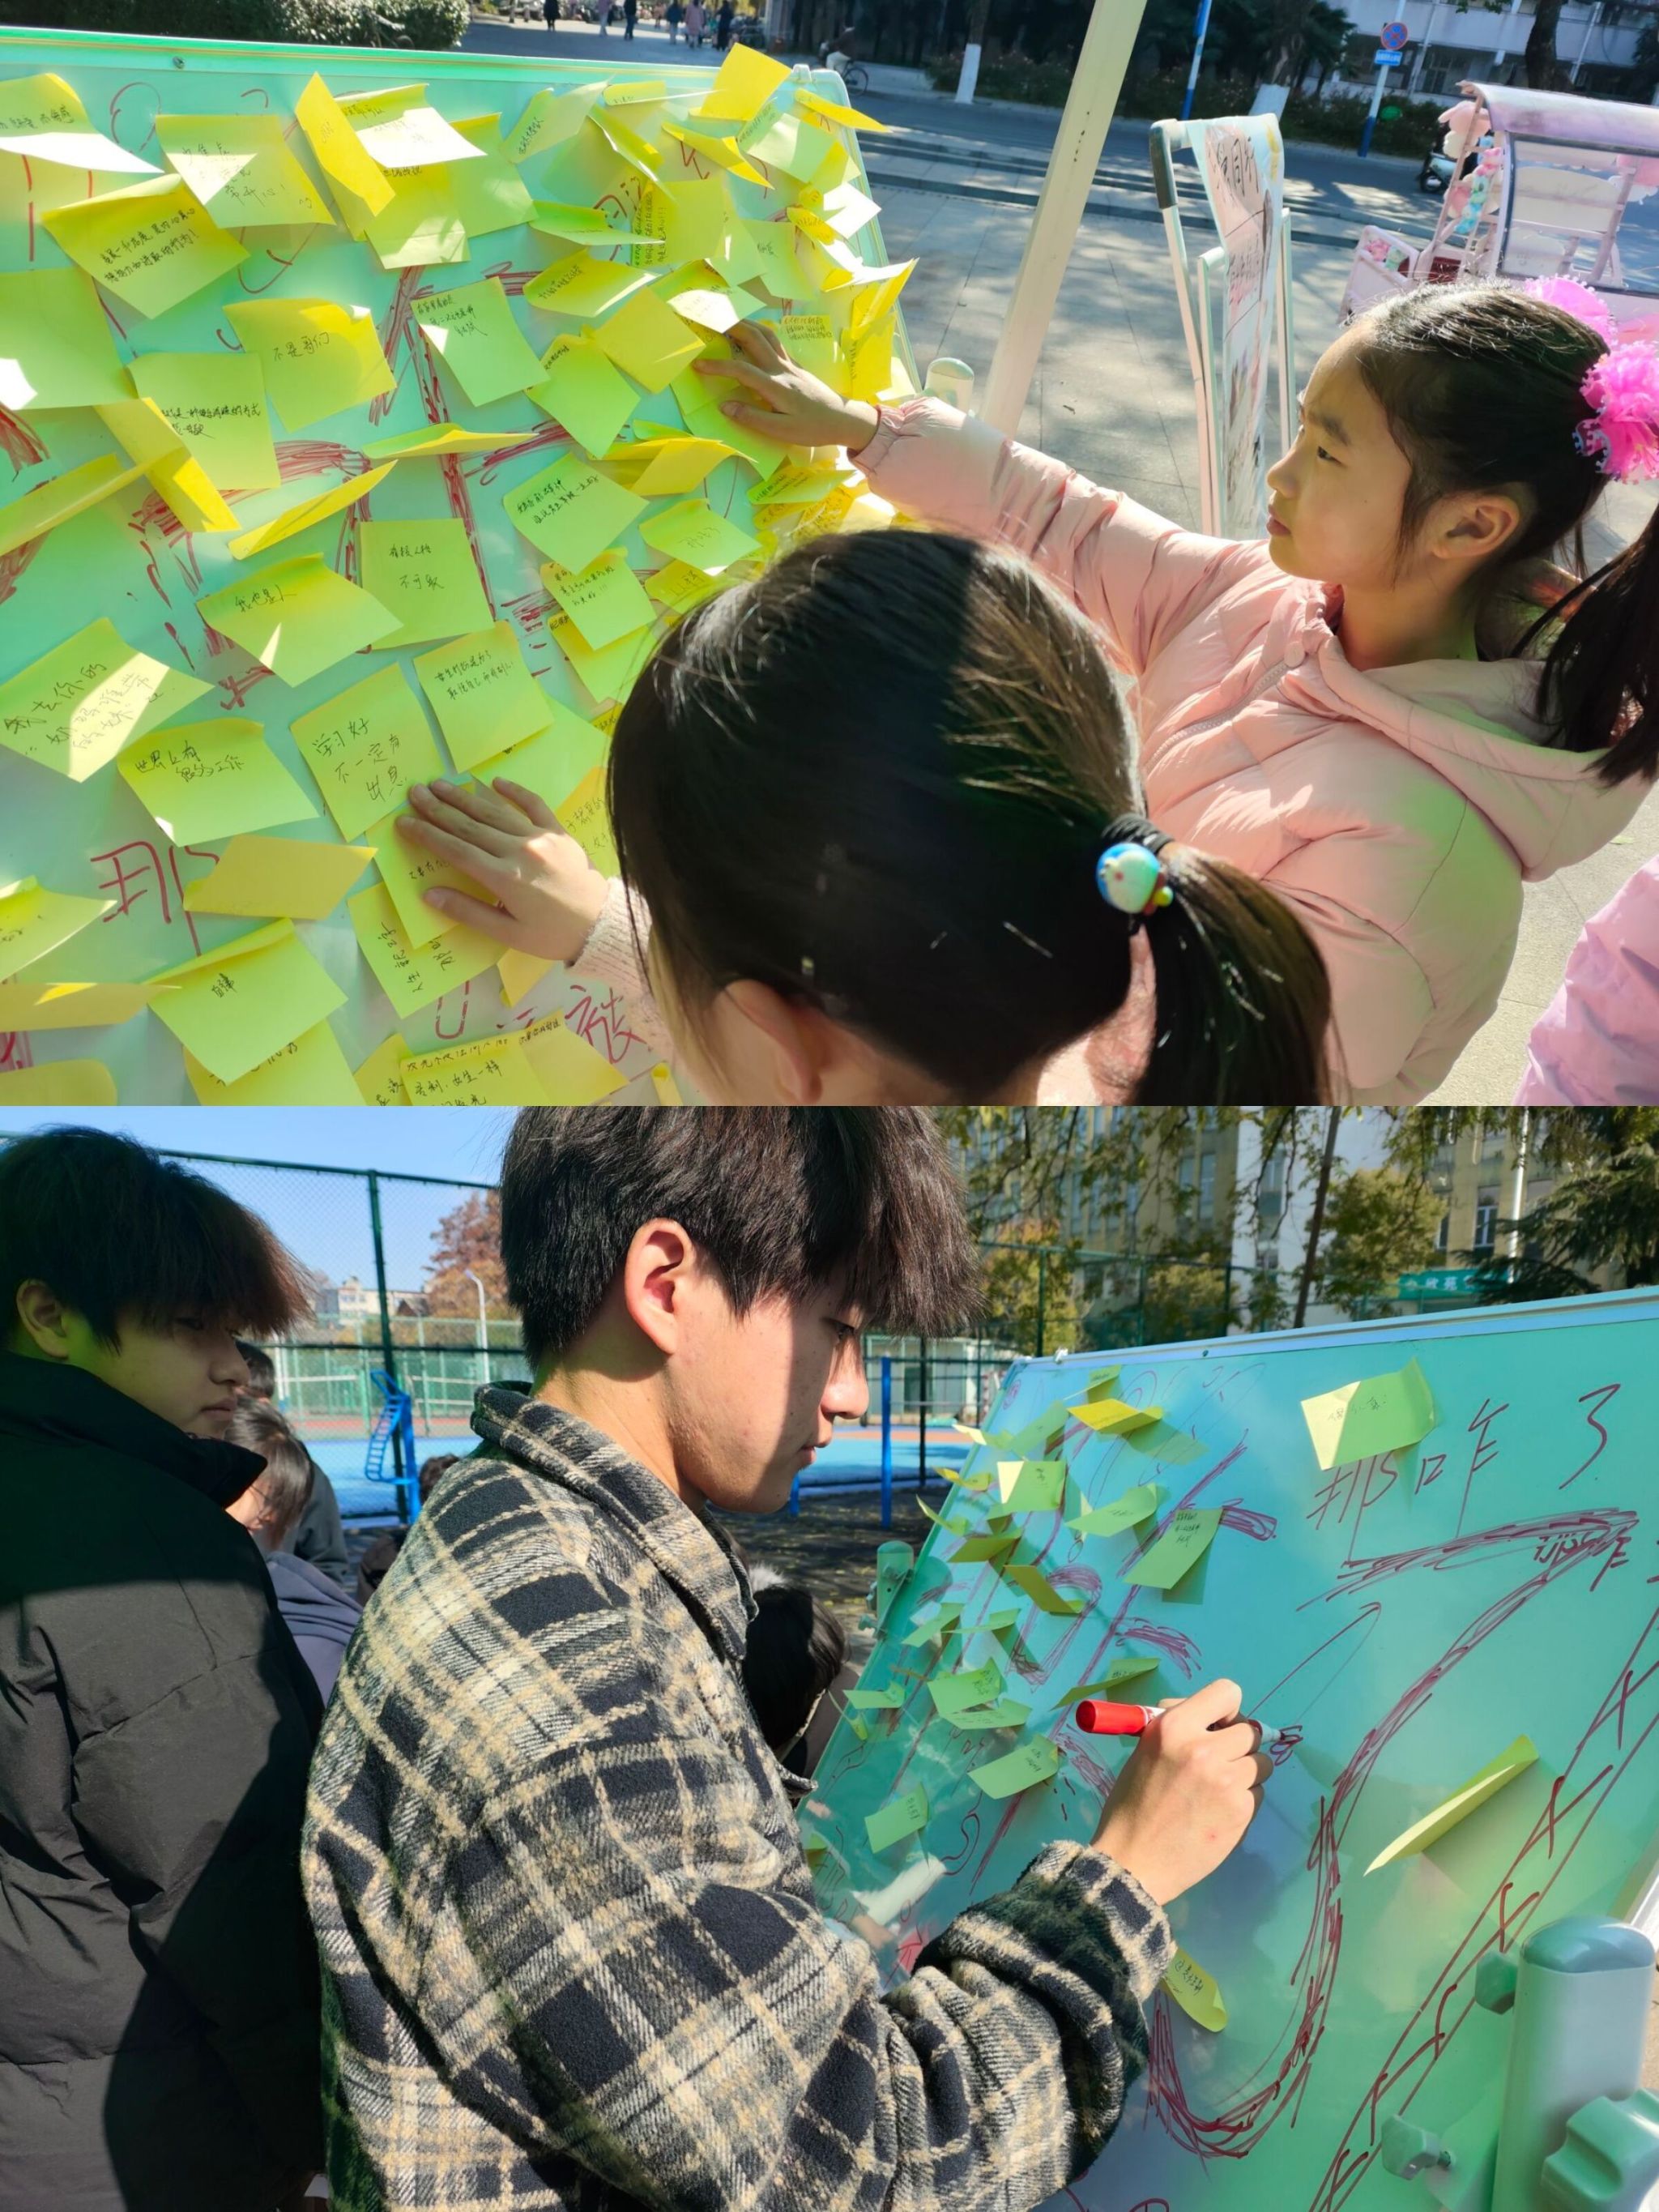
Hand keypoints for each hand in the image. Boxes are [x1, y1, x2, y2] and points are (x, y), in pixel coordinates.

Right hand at [396, 777, 610, 964]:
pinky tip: (495, 782)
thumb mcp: (510, 934)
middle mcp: (519, 850)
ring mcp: (540, 837)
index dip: (428, 835)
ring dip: (465, 797)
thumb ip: (469, 912)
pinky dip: (514, 792)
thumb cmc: (553, 936)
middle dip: (439, 809)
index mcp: (504, 878)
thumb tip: (430, 894)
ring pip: (495, 812)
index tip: (405, 823)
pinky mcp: (558, 832)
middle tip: (414, 792)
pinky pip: (533, 805)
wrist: (602, 925)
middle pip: (470, 825)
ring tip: (440, 784)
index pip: (456, 850)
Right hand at [694, 320, 880, 453]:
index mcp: (776, 386)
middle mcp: (782, 368)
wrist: (844, 418)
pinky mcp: (796, 364)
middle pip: (753, 337)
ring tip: (728, 319)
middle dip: (730, 326)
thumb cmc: (814, 428)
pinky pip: (774, 340)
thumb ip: (752, 418)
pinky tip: (753, 332)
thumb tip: (725, 407)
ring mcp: (790, 363)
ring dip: (745, 323)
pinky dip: (759, 331)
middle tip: (710, 320)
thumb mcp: (782, 430)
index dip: (717, 366)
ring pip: (765, 334)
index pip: (740, 369)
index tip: (697, 365)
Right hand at [1089, 1679, 1269, 1906]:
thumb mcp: (1146, 1749)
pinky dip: (1243, 1799)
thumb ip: (1180, 1727)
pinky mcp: (1241, 1811)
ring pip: (1262, 1762)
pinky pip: (1258, 1792)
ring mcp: (1227, 1781)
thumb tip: (1212, 1718)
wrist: (1134, 1862)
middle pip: (1251, 1730)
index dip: (1226, 1709)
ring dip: (1246, 1772)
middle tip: (1220, 1760)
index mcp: (1175, 1727)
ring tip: (1220, 1789)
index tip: (1217, 1726)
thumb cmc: (1132, 1803)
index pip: (1227, 1692)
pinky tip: (1219, 1812)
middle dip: (1238, 1743)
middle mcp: (1205, 1748)